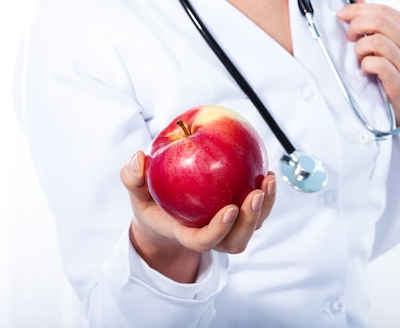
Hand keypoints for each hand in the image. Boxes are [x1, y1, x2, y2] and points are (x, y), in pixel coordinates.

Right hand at [120, 150, 276, 282]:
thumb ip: (131, 177)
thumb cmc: (150, 203)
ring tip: (267, 180)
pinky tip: (266, 172)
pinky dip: (267, 196)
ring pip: (251, 228)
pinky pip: (257, 211)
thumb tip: (138, 158)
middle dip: (249, 221)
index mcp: (184, 234)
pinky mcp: (239, 218)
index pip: (203, 241)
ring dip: (264, 208)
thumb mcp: (135, 191)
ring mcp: (227, 229)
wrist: (164, 216)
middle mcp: (210, 236)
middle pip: (235, 241)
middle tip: (256, 194)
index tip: (230, 209)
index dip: (218, 230)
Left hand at [337, 0, 399, 153]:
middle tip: (350, 37)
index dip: (358, 9)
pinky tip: (366, 70)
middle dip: (356, 25)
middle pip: (378, 21)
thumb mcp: (397, 47)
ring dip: (359, 48)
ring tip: (361, 57)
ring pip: (375, 41)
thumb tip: (358, 1)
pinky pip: (376, 64)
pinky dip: (365, 65)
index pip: (384, 10)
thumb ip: (380, 25)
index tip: (342, 14)